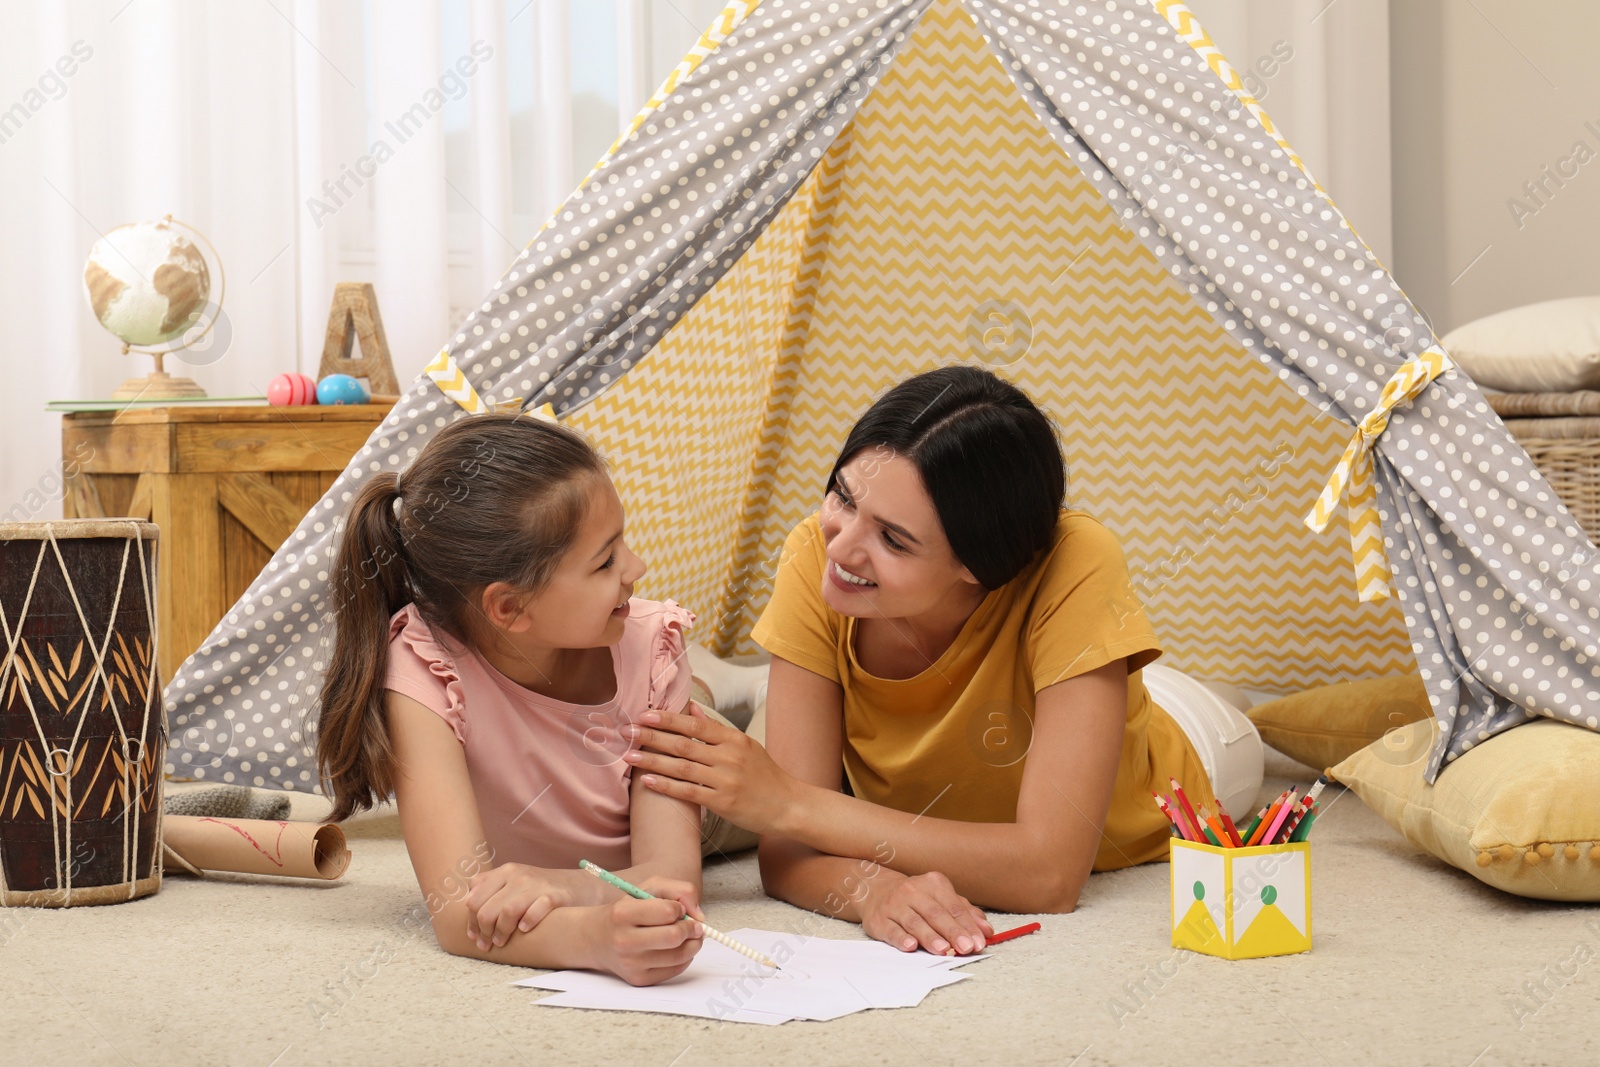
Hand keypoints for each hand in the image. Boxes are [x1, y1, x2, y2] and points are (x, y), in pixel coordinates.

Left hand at [464, 863, 573, 949]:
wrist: (580, 885)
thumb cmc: (540, 888)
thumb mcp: (514, 880)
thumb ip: (490, 886)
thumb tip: (467, 900)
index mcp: (505, 872)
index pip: (474, 899)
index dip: (471, 922)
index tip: (474, 936)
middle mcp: (518, 876)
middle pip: (487, 909)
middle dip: (483, 931)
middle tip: (487, 945)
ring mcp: (537, 885)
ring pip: (507, 912)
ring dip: (501, 932)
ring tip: (501, 942)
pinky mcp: (555, 896)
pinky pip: (536, 911)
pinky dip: (527, 922)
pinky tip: (524, 930)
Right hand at [592, 877, 705, 985]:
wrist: (596, 939)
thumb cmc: (626, 911)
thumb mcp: (647, 888)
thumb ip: (679, 890)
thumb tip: (700, 915)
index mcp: (623, 913)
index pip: (668, 912)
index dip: (680, 908)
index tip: (678, 909)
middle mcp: (624, 940)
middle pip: (674, 937)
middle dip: (692, 929)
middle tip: (693, 925)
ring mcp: (631, 963)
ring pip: (679, 955)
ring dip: (693, 944)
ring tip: (688, 935)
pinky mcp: (639, 979)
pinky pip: (675, 970)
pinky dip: (685, 958)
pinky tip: (676, 948)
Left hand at [622, 704, 797, 834]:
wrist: (787, 805)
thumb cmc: (765, 775)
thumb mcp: (745, 746)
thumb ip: (717, 729)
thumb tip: (693, 708)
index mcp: (734, 739)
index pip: (695, 724)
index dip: (668, 719)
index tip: (644, 714)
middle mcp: (729, 757)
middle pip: (683, 744)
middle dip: (652, 737)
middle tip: (627, 732)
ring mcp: (725, 780)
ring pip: (682, 767)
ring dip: (653, 761)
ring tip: (630, 756)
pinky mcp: (723, 802)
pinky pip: (689, 792)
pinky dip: (667, 786)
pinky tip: (648, 781)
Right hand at [858, 869, 993, 955]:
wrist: (876, 892)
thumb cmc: (917, 899)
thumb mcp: (941, 899)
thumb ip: (965, 913)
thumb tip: (987, 931)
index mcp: (933, 884)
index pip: (954, 906)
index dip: (967, 925)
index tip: (978, 942)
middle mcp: (912, 891)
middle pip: (936, 914)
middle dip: (952, 931)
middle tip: (966, 947)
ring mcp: (894, 905)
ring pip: (915, 922)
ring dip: (930, 937)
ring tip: (944, 950)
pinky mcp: (879, 920)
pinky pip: (891, 930)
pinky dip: (901, 938)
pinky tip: (911, 946)